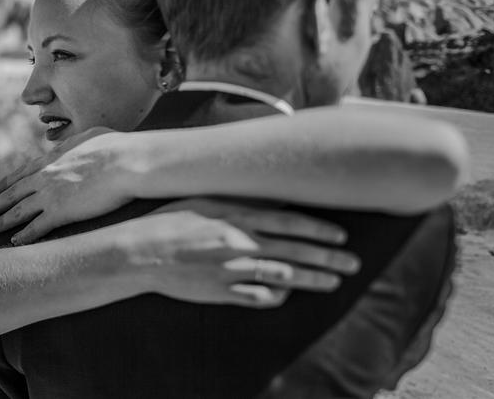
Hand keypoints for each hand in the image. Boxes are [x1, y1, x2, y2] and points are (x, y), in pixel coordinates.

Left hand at [0, 127, 131, 242]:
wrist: (127, 162)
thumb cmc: (118, 147)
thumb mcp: (91, 136)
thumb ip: (77, 143)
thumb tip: (75, 145)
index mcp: (53, 158)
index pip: (23, 172)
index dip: (7, 182)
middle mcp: (46, 176)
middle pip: (14, 192)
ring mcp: (51, 194)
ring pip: (19, 211)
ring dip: (3, 221)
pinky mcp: (61, 212)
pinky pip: (36, 227)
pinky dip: (24, 236)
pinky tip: (15, 243)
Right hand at [115, 198, 359, 307]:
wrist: (140, 251)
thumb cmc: (170, 219)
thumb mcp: (206, 199)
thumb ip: (239, 199)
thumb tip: (270, 195)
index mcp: (239, 216)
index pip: (292, 223)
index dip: (320, 231)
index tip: (342, 236)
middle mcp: (241, 243)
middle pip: (296, 252)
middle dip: (329, 259)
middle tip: (354, 264)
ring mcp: (233, 270)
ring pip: (285, 277)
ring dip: (313, 280)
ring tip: (334, 282)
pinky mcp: (222, 292)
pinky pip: (258, 298)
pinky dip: (278, 298)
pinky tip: (290, 297)